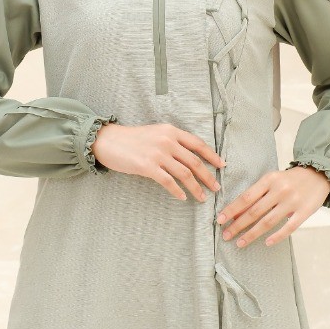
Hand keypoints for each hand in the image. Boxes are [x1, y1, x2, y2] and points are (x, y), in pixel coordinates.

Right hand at [91, 122, 225, 201]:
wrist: (108, 141)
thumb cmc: (132, 139)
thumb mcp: (155, 133)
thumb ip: (172, 141)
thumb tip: (189, 157)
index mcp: (171, 131)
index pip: (197, 144)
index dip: (212, 156)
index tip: (222, 166)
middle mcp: (167, 140)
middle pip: (194, 161)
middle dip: (208, 176)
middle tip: (216, 188)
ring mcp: (158, 153)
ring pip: (184, 173)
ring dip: (196, 187)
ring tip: (202, 197)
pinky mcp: (147, 166)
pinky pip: (168, 181)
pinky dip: (177, 191)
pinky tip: (182, 197)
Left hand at [216, 165, 329, 246]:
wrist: (318, 174)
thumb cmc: (290, 179)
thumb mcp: (272, 180)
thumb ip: (257, 194)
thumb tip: (236, 212)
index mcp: (269, 180)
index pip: (246, 197)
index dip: (232, 210)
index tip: (220, 220)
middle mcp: (279, 190)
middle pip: (254, 211)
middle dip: (238, 225)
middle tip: (226, 235)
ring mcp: (292, 202)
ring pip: (268, 221)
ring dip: (252, 234)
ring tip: (240, 242)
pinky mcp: (304, 212)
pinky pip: (288, 227)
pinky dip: (277, 236)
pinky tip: (266, 243)